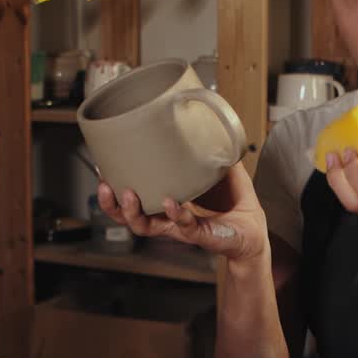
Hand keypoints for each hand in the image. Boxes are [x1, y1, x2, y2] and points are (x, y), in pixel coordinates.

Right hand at [97, 162, 268, 262]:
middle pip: (127, 217)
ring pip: (146, 227)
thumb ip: (213, 151)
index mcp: (166, 203)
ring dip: (132, 212)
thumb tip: (209, 123)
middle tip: (104, 186)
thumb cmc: (234, 205)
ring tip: (127, 195)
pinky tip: (170, 202)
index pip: (132, 198)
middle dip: (111, 204)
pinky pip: (182, 226)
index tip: (102, 169)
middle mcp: (167, 217)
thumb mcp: (221, 171)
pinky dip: (175, 213)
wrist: (254, 232)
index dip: (114, 187)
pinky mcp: (199, 234)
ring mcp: (180, 227)